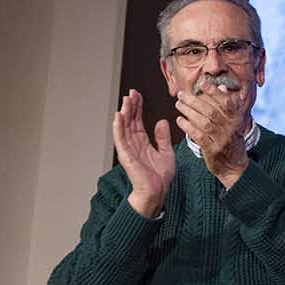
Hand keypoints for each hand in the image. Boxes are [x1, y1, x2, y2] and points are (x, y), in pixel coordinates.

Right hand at [112, 88, 175, 216]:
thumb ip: (163, 137)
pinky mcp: (126, 156)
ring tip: (125, 100)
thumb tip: (161, 121)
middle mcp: (134, 144)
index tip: (137, 95)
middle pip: (130, 121)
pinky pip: (120, 140)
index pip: (138, 121)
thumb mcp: (166, 152)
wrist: (158, 192)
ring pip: (124, 127)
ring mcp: (128, 150)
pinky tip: (118, 117)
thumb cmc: (160, 176)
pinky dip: (118, 128)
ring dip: (124, 113)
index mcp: (143, 142)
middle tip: (131, 92)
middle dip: (130, 106)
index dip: (138, 107)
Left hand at [175, 87, 249, 187]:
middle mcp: (231, 128)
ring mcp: (222, 139)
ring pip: (204, 122)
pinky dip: (188, 127)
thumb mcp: (233, 121)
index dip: (214, 92)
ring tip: (178, 105)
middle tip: (181, 95)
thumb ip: (227, 105)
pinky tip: (180, 121)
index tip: (202, 84)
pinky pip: (199, 136)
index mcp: (236, 118)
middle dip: (194, 101)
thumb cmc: (231, 139)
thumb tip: (222, 87)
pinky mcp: (213, 150)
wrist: (234, 165)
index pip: (226, 102)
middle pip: (211, 111)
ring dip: (189, 112)